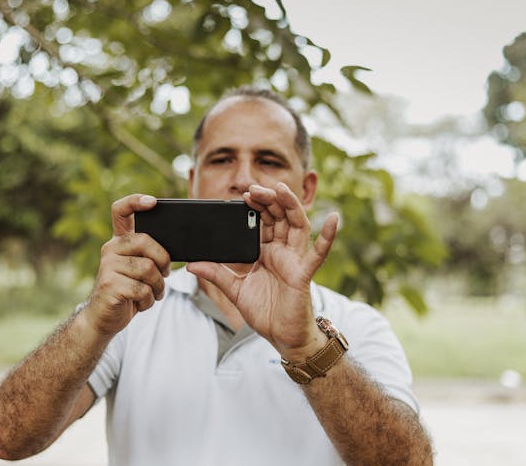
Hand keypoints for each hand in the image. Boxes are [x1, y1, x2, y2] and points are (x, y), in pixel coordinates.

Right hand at [84, 194, 170, 334]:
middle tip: (164, 275)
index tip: (153, 202)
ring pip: (148, 268)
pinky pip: (142, 289)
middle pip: (145, 241)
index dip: (135, 201)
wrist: (103, 319)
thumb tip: (175, 246)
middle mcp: (110, 248)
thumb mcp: (139, 269)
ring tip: (151, 294)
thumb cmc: (128, 292)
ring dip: (157, 286)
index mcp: (119, 241)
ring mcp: (107, 266)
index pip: (121, 211)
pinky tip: (141, 303)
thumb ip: (149, 254)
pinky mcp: (110, 285)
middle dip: (163, 260)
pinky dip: (148, 301)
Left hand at [187, 183, 337, 358]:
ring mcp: (295, 261)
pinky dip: (328, 236)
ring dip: (291, 206)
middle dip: (269, 200)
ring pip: (297, 226)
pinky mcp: (303, 274)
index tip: (244, 194)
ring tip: (282, 189)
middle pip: (279, 217)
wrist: (282, 338)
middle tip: (255, 188)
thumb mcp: (235, 290)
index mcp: (267, 252)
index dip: (256, 206)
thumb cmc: (265, 313)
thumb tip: (191, 264)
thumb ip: (216, 274)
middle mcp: (283, 252)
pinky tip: (334, 218)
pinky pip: (318, 253)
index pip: (263, 222)